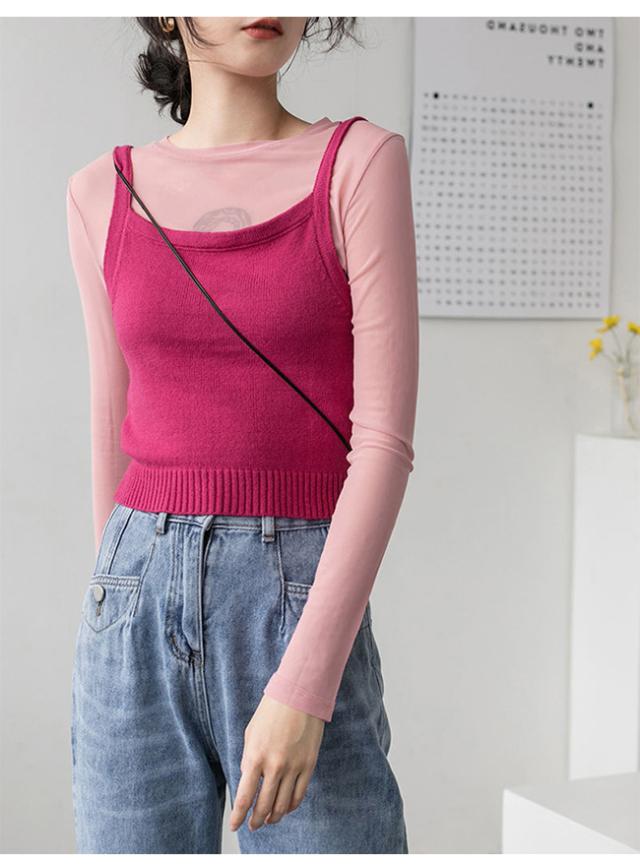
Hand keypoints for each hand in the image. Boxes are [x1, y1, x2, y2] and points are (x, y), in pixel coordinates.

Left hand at [229, 694, 324, 831]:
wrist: (299, 695)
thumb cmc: (271, 711)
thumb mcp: (251, 733)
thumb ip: (249, 759)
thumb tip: (249, 780)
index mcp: (255, 756)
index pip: (244, 797)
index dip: (238, 816)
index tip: (234, 825)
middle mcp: (275, 765)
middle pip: (264, 806)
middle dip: (256, 820)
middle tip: (253, 825)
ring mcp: (294, 766)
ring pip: (282, 805)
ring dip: (274, 817)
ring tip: (268, 819)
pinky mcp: (309, 765)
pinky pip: (299, 794)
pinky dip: (291, 806)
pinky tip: (285, 807)